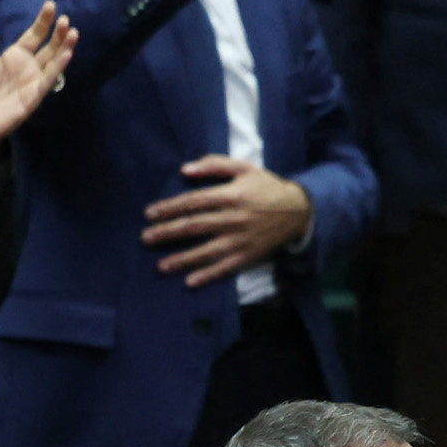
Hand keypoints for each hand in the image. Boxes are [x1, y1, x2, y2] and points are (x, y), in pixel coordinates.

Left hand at [0, 0, 76, 156]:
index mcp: (14, 57)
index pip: (33, 36)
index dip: (42, 22)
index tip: (50, 5)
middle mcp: (28, 67)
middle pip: (48, 47)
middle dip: (58, 33)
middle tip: (66, 18)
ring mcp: (33, 81)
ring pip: (53, 61)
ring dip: (64, 47)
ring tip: (73, 32)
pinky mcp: (34, 96)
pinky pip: (49, 79)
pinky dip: (59, 66)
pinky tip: (67, 54)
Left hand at [142, 153, 313, 285]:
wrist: (300, 211)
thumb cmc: (267, 187)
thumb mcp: (244, 168)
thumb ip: (214, 164)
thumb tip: (185, 170)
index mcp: (230, 195)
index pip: (193, 202)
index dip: (169, 208)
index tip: (149, 214)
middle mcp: (233, 218)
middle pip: (194, 226)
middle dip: (167, 233)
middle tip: (146, 238)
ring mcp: (241, 239)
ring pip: (207, 250)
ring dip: (182, 259)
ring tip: (161, 266)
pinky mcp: (249, 255)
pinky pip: (226, 267)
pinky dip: (209, 275)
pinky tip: (190, 282)